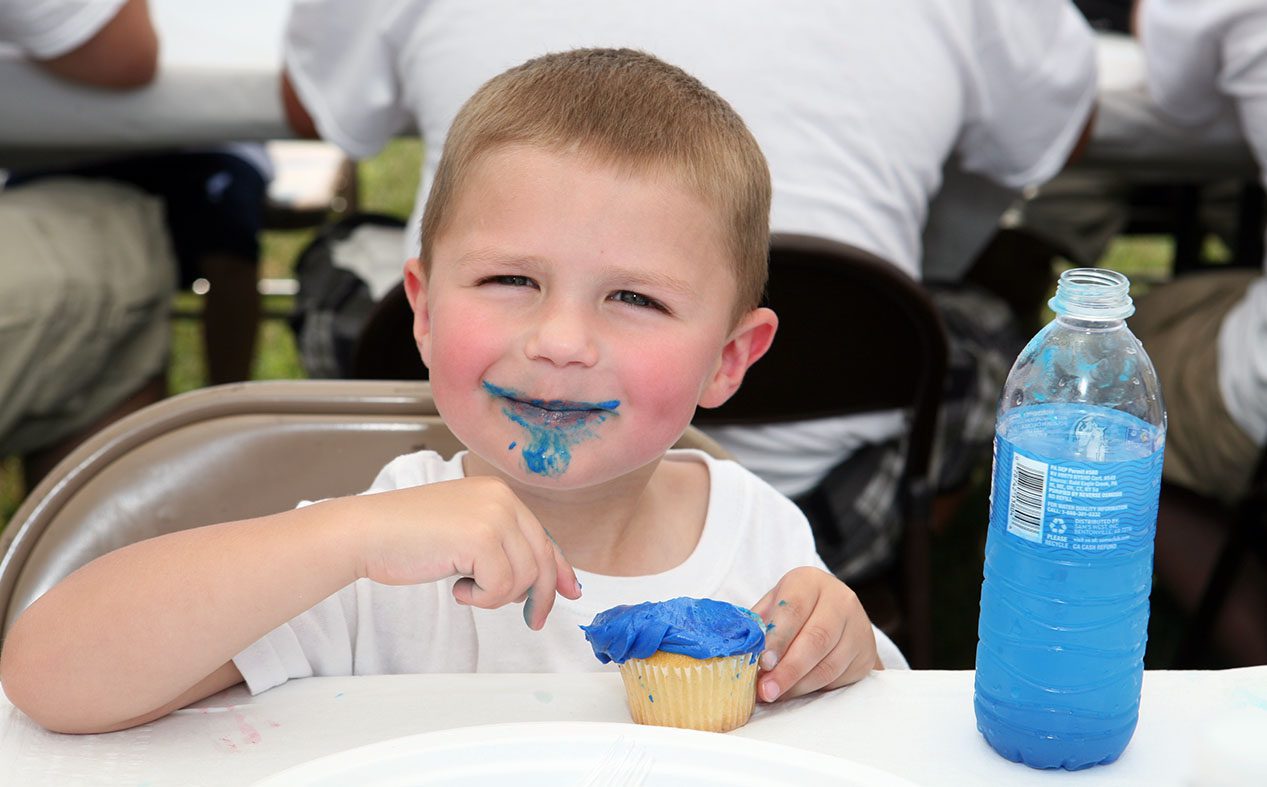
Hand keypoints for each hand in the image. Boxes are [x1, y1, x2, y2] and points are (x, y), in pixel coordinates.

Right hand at [351, 477, 580, 628]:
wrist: (366, 533)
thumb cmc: (405, 538)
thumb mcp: (464, 533)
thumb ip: (501, 547)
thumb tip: (547, 581)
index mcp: (499, 494)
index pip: (542, 536)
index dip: (560, 569)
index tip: (570, 592)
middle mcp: (502, 498)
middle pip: (543, 559)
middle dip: (540, 595)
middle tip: (531, 620)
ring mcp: (493, 516)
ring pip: (524, 577)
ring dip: (496, 597)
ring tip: (465, 589)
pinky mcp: (481, 538)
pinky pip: (501, 586)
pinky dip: (481, 598)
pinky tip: (455, 588)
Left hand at [750, 566, 879, 702]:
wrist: (836, 615)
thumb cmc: (793, 610)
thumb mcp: (773, 606)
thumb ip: (757, 626)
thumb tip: (738, 653)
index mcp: (810, 581)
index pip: (793, 609)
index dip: (777, 639)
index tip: (762, 663)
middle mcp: (840, 600)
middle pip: (815, 639)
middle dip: (788, 669)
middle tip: (766, 690)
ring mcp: (858, 627)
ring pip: (828, 664)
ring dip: (798, 685)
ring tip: (775, 694)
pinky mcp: (865, 655)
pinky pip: (838, 678)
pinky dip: (812, 689)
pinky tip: (794, 692)